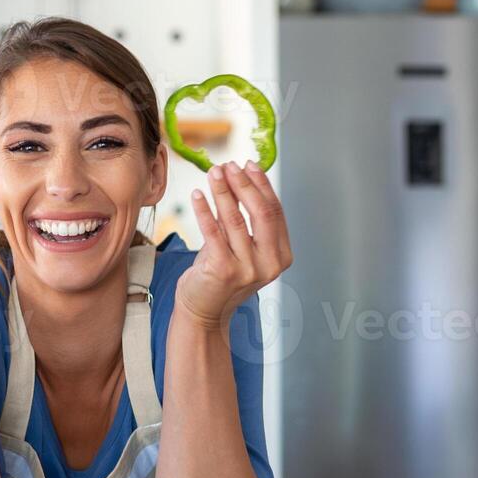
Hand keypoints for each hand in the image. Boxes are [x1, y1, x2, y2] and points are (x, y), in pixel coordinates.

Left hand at [176, 161, 292, 329]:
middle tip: (230, 165)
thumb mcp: (240, 247)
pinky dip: (204, 210)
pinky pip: (213, 232)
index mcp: (281, 256)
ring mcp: (248, 270)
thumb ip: (245, 221)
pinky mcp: (223, 271)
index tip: (249, 165)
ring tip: (213, 172)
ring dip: (223, 191)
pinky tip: (197, 195)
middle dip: (244, 184)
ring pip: (235, 219)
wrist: (203, 312)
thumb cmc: (221, 275)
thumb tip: (239, 178)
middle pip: (261, 212)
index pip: (275, 212)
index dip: (262, 185)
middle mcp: (269, 264)